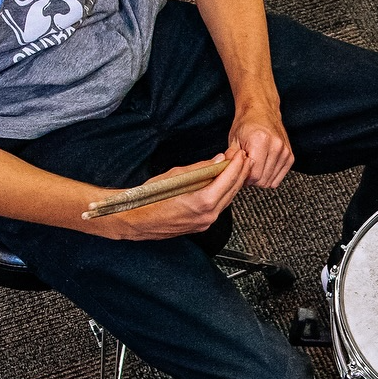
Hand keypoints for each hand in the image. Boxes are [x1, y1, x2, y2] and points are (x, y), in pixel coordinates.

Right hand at [89, 146, 249, 239]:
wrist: (135, 219)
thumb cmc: (149, 198)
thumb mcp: (175, 175)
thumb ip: (200, 169)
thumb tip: (218, 160)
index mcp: (202, 202)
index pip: (228, 180)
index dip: (236, 165)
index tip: (240, 153)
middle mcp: (207, 215)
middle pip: (232, 191)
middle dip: (240, 172)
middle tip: (242, 157)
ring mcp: (204, 222)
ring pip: (227, 200)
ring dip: (234, 183)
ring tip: (237, 167)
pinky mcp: (200, 225)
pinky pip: (218, 207)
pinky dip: (224, 193)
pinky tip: (224, 182)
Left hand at [230, 100, 292, 188]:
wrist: (262, 111)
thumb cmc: (246, 124)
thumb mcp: (234, 139)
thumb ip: (230, 158)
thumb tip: (226, 172)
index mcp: (260, 141)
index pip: (254, 175)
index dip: (244, 178)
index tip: (240, 171)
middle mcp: (276, 146)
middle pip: (263, 180)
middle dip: (252, 179)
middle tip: (246, 168)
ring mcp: (285, 151)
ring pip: (271, 181)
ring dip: (260, 178)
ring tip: (254, 166)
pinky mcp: (290, 156)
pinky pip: (278, 178)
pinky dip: (269, 176)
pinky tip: (263, 166)